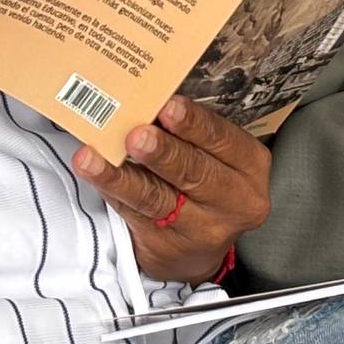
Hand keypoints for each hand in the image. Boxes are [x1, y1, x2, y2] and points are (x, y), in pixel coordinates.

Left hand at [74, 95, 269, 284]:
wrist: (202, 249)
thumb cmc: (209, 181)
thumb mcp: (221, 156)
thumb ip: (196, 133)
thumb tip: (150, 94)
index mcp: (250, 167)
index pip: (223, 140)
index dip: (195, 124)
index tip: (168, 106)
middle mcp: (234, 201)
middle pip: (194, 172)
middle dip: (163, 152)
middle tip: (136, 134)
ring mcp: (201, 229)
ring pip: (158, 198)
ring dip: (123, 176)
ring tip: (94, 158)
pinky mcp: (167, 246)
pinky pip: (135, 214)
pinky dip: (112, 191)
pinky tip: (93, 174)